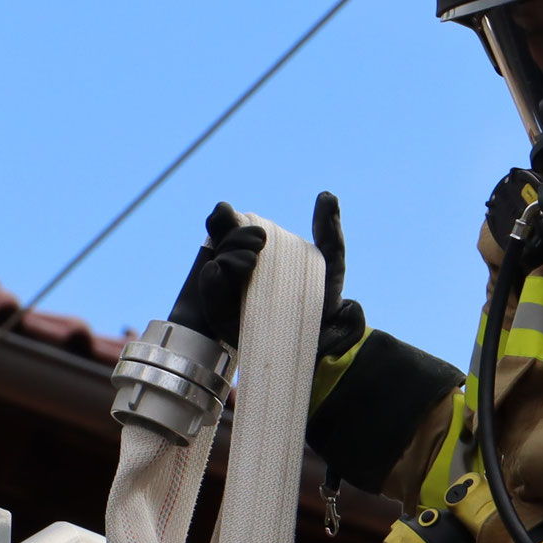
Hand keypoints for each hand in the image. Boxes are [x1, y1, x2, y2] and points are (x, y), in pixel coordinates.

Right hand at [167, 195, 365, 354]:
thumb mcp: (331, 264)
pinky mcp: (225, 321)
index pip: (228, 227)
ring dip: (227, 254)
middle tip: (260, 242)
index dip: (222, 216)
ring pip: (215, 264)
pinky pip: (210, 296)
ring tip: (251, 261)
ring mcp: (230, 297)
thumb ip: (328, 232)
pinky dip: (212, 281)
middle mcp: (238, 273)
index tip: (227, 212)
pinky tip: (220, 272)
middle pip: (220, 242)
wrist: (326, 347)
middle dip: (233, 235)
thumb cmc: (326, 305)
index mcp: (256, 253)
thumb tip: (327, 195)